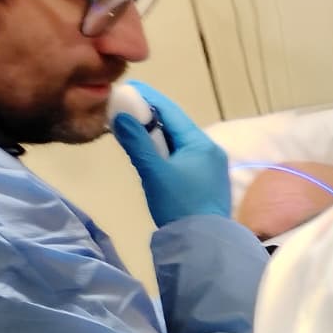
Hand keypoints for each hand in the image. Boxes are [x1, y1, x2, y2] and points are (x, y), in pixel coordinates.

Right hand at [111, 81, 231, 226]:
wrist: (202, 243)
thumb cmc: (178, 205)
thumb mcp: (153, 171)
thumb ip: (136, 142)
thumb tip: (121, 114)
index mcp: (201, 143)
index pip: (170, 111)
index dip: (147, 98)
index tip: (126, 89)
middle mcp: (210, 150)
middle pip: (175, 125)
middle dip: (149, 117)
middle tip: (123, 111)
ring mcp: (211, 166)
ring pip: (178, 142)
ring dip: (155, 136)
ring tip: (131, 131)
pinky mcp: (207, 181)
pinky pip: (182, 157)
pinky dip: (165, 151)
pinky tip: (150, 155)